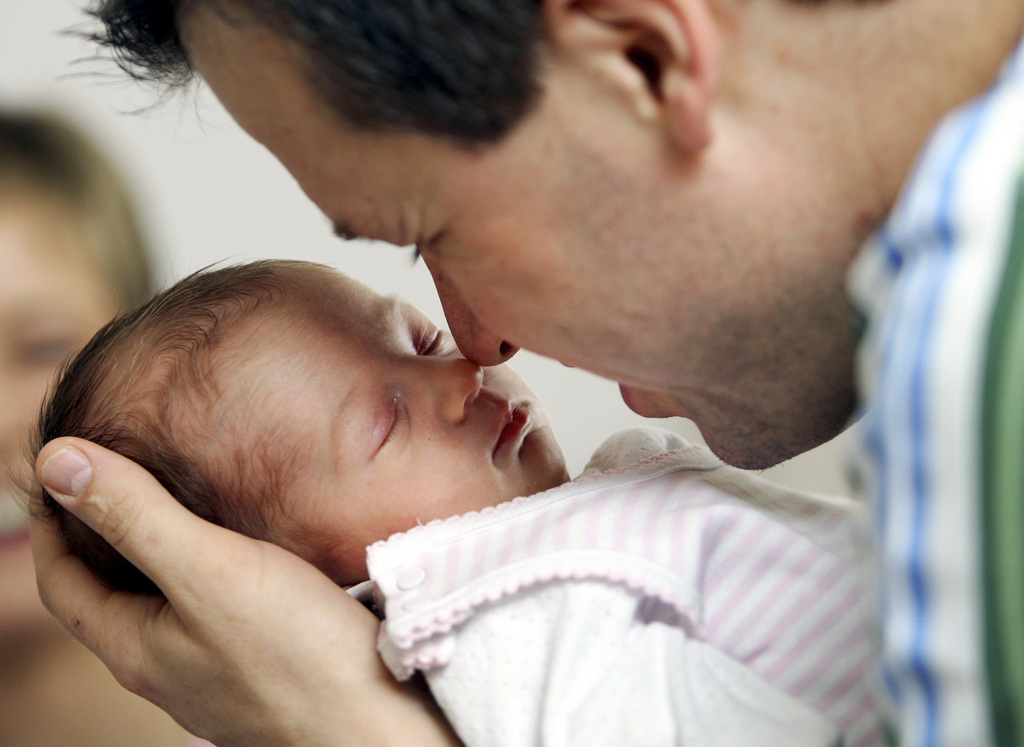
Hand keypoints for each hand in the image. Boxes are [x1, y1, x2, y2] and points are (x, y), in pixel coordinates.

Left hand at [32, 437, 458, 745]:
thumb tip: (57, 463)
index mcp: (137, 650)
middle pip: (110, 596)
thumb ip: (137, 517)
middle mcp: (169, 669)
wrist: (383, 725)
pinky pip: (214, 614)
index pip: (61, 583)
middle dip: (102, 535)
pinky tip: (244, 553)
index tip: (58, 470)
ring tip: (179, 500)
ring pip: (166, 606)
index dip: (51, 523)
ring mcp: (216, 675)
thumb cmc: (300, 654)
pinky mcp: (263, 670)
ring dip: (156, 553)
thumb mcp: (209, 571)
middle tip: (116, 475)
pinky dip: (207, 573)